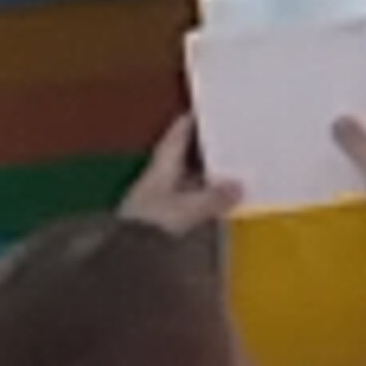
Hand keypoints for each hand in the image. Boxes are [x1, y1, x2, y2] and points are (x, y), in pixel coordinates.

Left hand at [120, 113, 239, 237]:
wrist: (128, 255)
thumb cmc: (154, 223)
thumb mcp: (189, 208)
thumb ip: (214, 198)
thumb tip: (238, 186)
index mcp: (161, 166)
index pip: (177, 135)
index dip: (190, 122)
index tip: (205, 111)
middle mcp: (158, 178)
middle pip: (183, 157)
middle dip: (203, 150)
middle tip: (228, 142)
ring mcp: (158, 200)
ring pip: (186, 181)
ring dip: (204, 177)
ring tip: (230, 172)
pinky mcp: (160, 222)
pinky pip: (187, 202)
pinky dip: (202, 200)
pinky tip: (217, 204)